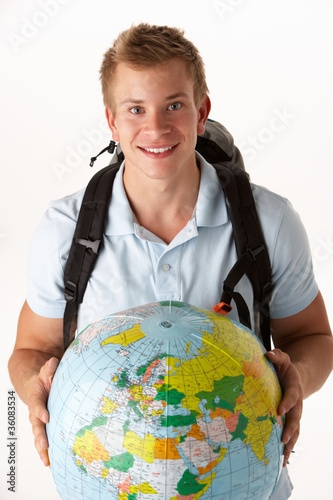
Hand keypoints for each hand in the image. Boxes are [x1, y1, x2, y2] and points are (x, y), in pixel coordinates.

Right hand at [28, 357, 58, 466]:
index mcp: (36, 398)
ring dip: (41, 449)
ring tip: (47, 461)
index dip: (40, 411)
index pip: (37, 405)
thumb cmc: (44, 378)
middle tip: (44, 445)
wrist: (35, 385)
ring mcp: (38, 421)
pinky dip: (45, 452)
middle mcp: (35, 412)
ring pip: (38, 436)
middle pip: (36, 425)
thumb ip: (49, 368)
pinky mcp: (42, 427)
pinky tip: (49, 462)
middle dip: (40, 435)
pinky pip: (42, 441)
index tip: (46, 417)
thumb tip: (53, 363)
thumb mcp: (46, 371)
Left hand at [265, 348, 302, 466]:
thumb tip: (269, 354)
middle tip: (283, 439)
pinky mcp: (291, 421)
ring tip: (284, 458)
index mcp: (294, 389)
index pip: (291, 397)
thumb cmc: (285, 368)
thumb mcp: (282, 359)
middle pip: (295, 419)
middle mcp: (297, 404)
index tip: (279, 411)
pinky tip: (282, 462)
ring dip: (290, 444)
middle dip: (290, 429)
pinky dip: (287, 448)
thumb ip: (277, 356)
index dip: (286, 403)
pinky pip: (291, 436)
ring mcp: (295, 415)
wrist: (297, 378)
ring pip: (295, 431)